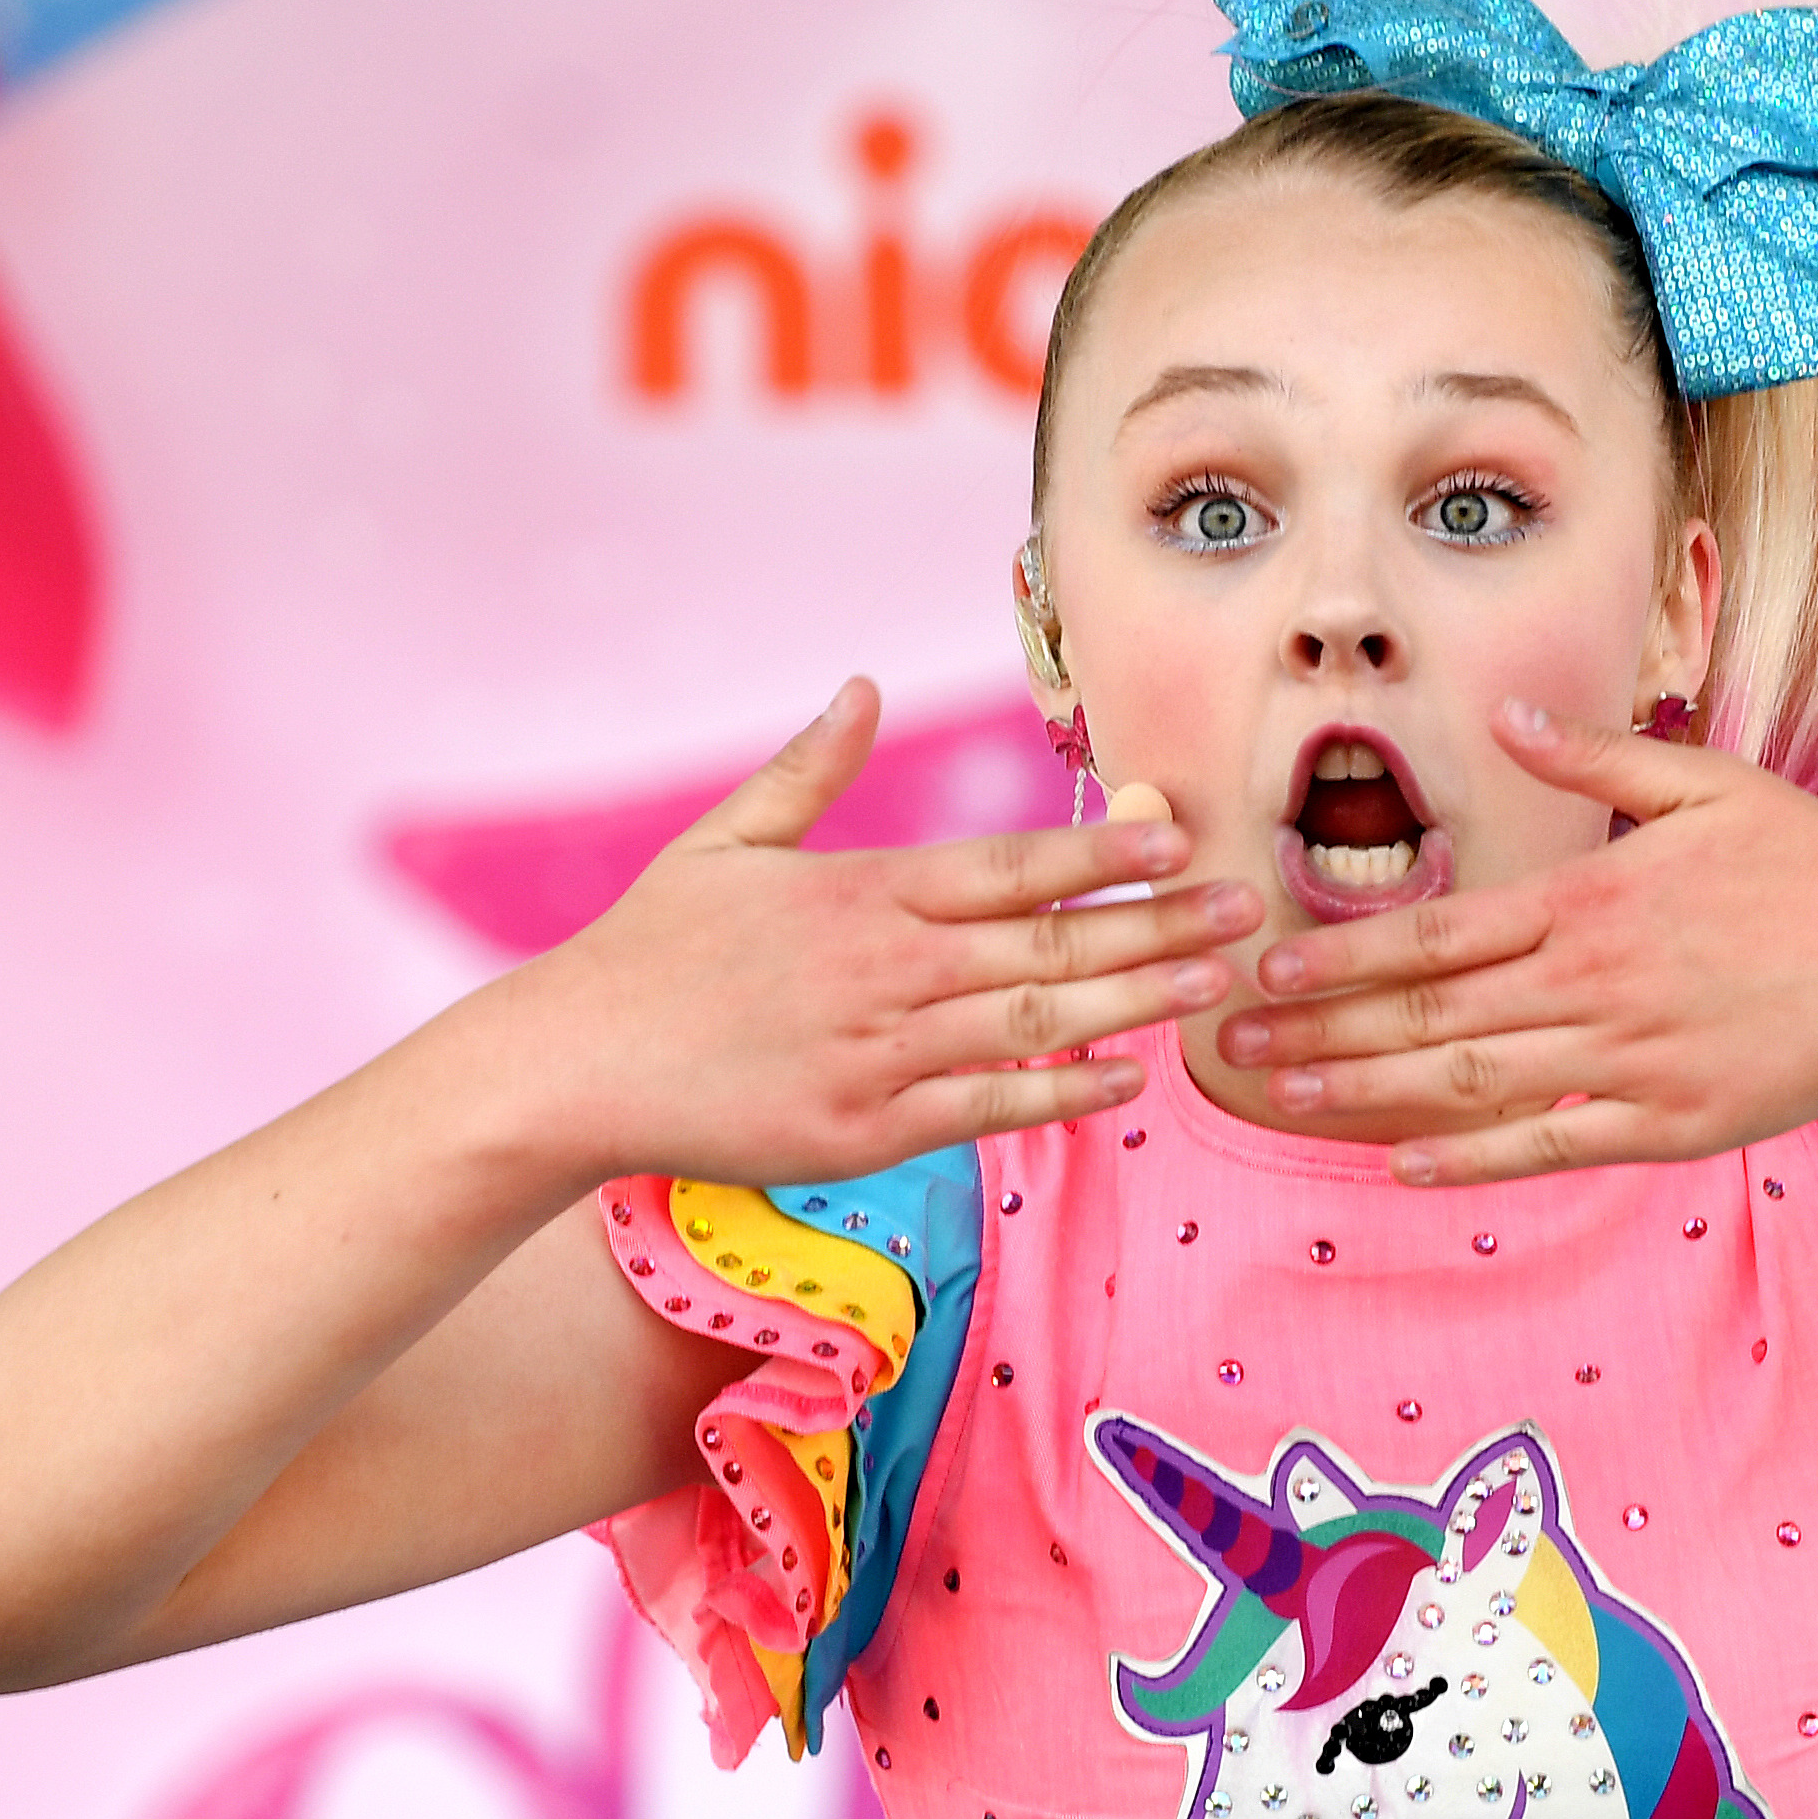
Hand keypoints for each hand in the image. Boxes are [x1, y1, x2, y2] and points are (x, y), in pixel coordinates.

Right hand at [514, 679, 1256, 1184]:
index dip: (1105, 854)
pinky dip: (1063, 1093)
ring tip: (1217, 984)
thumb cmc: (648, 952)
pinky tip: (1129, 1080)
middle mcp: (887, 968)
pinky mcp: (867, 1131)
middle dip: (1158, 924)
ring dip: (1137, 1003)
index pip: (1011, 865)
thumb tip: (864, 686)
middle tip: (1246, 910)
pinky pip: (989, 1106)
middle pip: (1049, 943)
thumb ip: (808, 769)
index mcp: (864, 893)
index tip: (1180, 837)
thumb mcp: (721, 841)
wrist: (571, 1067)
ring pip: (1035, 1023)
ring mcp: (881, 1053)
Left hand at [1213, 698, 1817, 1184]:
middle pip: (1427, 1014)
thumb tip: (1505, 716)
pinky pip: (1550, 1145)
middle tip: (1230, 1043)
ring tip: (1285, 1096)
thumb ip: (1590, 755)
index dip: (1339, 954)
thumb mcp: (1699, 781)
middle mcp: (1591, 983)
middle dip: (1318, 1029)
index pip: (1432, 933)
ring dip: (1367, 1093)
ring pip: (1471, 1081)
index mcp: (1587, 900)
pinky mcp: (1669, 1122)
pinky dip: (1472, 1158)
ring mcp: (1628, 1059)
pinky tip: (1404, 1164)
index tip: (1264, 965)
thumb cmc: (1810, 857)